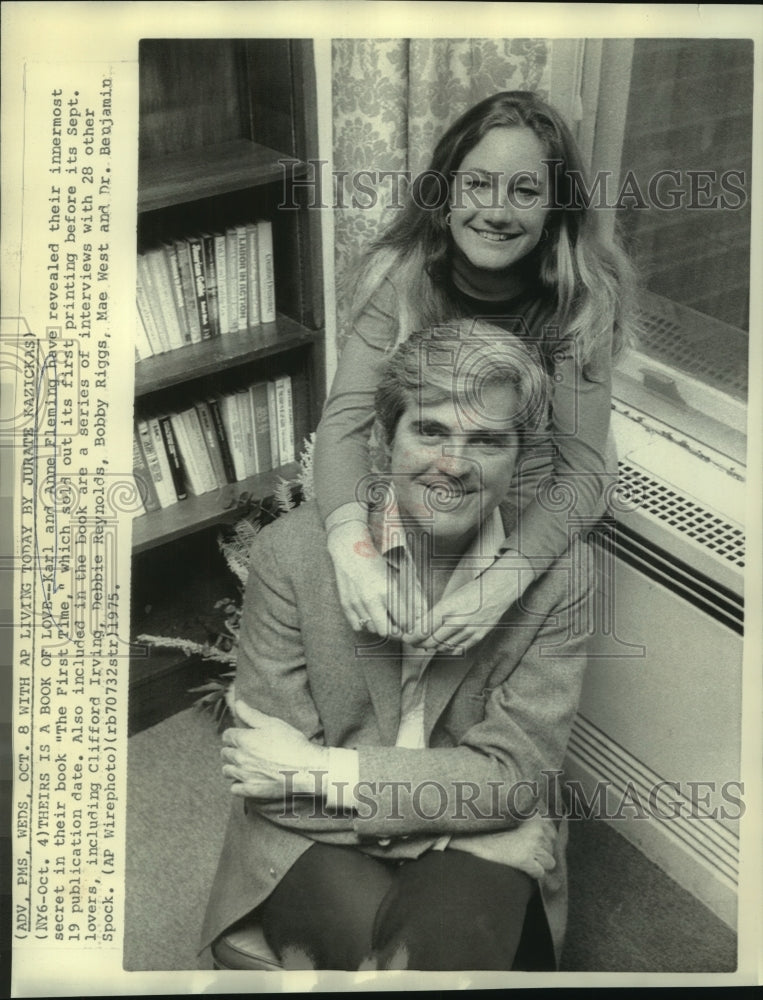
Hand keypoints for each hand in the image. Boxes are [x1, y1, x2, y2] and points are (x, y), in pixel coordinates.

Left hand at [221, 700, 327, 798]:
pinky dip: (238, 784)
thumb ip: (251, 714)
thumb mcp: (273, 723)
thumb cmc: (292, 743)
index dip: (234, 734)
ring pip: (226, 771)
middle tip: (245, 750)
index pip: (226, 735)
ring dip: (233, 766)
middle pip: (224, 753)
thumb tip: (237, 703)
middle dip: (232, 750)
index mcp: (244, 739)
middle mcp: (240, 758)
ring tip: (245, 764)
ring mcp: (244, 775)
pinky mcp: (251, 790)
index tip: (242, 736)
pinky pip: (234, 789)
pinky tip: (247, 779)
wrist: (306, 768)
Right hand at [327, 518, 425, 635]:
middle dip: (396, 629)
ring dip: (380, 626)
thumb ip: (413, 591)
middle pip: (387, 631)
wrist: (349, 549)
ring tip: (384, 615)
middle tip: (399, 623)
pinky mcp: (346, 604)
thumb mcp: (400, 570)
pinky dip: (366, 624)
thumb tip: (423, 610)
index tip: (411, 622)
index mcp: (388, 589)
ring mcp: (356, 603)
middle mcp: (371, 599)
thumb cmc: (378, 557)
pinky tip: (370, 613)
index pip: (404, 620)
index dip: (410, 624)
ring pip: (373, 629)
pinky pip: (358, 626)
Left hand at [402, 569, 520, 653]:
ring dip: (432, 646)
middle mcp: (457, 621)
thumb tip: (422, 626)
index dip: (411, 637)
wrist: (498, 590)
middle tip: (413, 642)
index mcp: (447, 608)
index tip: (405, 638)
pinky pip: (457, 649)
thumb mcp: (450, 598)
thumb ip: (437, 613)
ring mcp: (468, 631)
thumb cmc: (473, 590)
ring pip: (442, 647)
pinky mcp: (477, 637)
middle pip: (430, 641)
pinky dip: (447, 648)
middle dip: (418, 643)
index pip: (423, 629)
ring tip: (426, 643)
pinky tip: (443, 644)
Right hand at [449, 813, 556, 879]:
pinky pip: (540, 873)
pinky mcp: (526, 860)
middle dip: (542, 852)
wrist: (477, 841)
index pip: (552, 832)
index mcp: (534, 817)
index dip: (545, 839)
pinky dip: (534, 873)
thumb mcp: (512, 819)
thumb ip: (530, 821)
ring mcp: (532, 845)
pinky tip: (524, 869)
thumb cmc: (492, 830)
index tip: (536, 842)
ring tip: (526, 860)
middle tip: (526, 851)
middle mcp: (536, 829)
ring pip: (549, 862)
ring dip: (540, 863)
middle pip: (551, 848)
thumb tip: (547, 829)